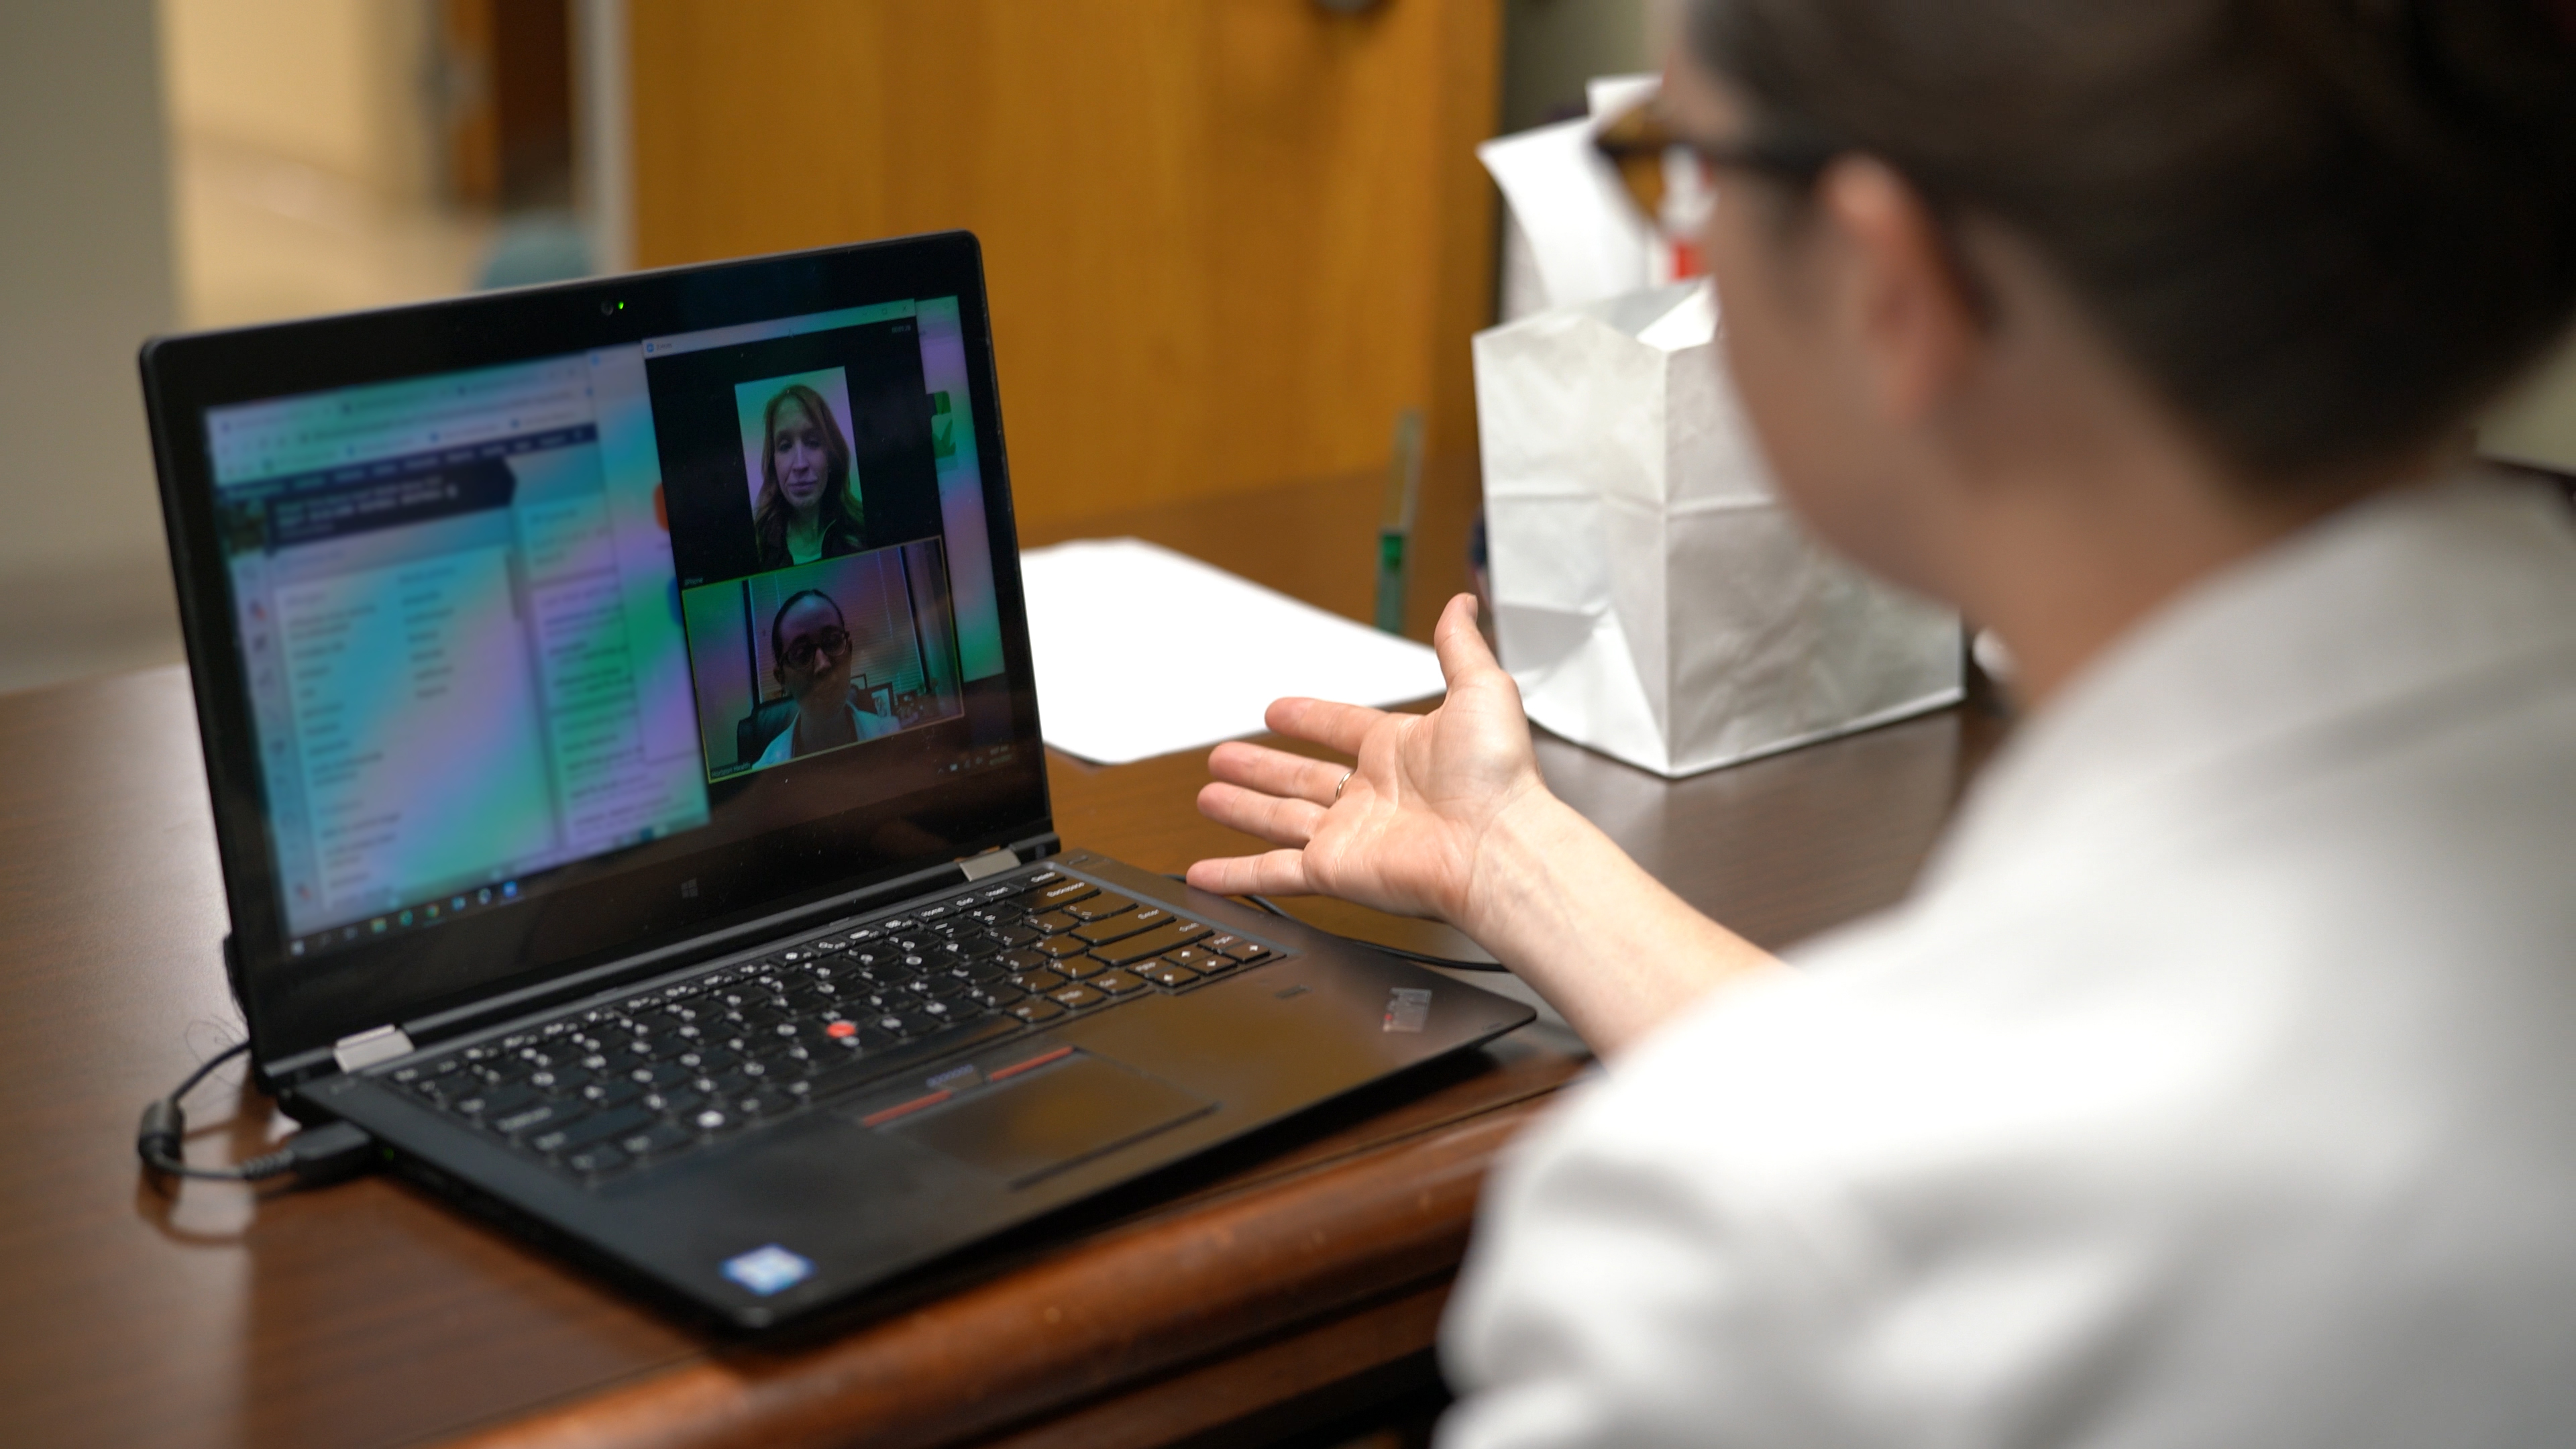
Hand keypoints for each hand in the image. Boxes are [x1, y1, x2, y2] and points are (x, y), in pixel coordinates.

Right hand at [1188, 594, 1548, 928]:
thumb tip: (1463, 602)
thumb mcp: (1480, 689)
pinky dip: (1235, 875)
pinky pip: (1273, 872)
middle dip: (1261, 767)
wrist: (1499, 846)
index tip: (1276, 711)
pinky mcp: (1333, 871)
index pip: (1340, 728)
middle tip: (1224, 756)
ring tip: (1208, 797)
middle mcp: (1372, 795)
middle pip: (1300, 776)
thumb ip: (1459, 646)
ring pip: (1279, 820)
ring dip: (1242, 809)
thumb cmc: (1498, 777)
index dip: (1308, 718)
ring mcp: (1349, 836)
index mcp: (1399, 751)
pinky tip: (1205, 872)